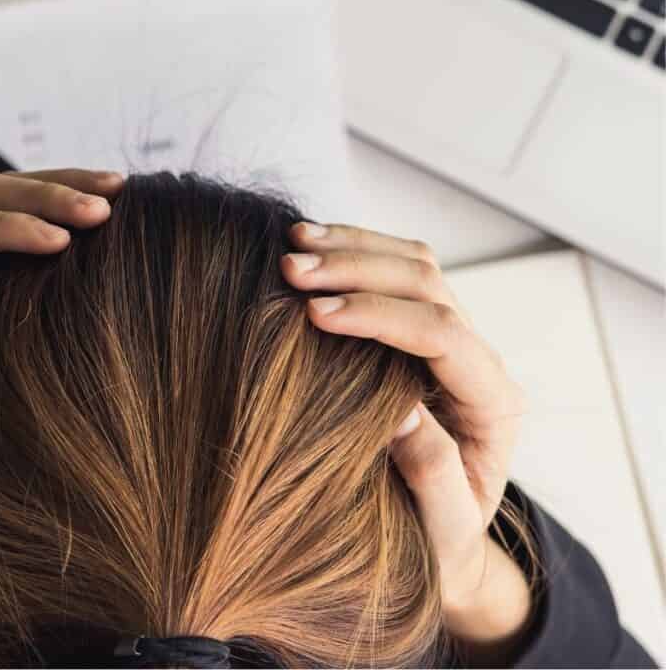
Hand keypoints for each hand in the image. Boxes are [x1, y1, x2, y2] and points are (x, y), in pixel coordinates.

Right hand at [280, 223, 531, 659]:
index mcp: (492, 404)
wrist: (444, 536)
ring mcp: (453, 337)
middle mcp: (478, 360)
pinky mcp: (421, 328)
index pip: (443, 335)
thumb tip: (401, 412)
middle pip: (428, 284)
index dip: (379, 316)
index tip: (316, 315)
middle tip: (292, 270)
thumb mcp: (443, 530)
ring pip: (414, 264)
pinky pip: (396, 269)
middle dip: (358, 268)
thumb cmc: (441, 540)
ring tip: (294, 243)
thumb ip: (433, 476)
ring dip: (353, 246)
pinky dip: (354, 250)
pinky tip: (312, 244)